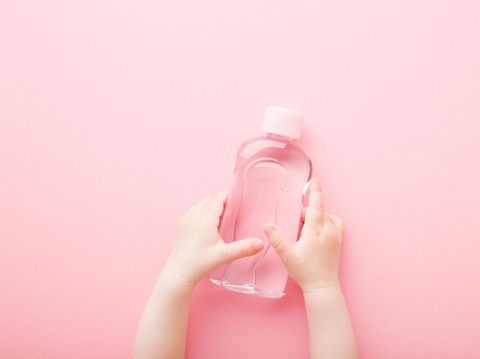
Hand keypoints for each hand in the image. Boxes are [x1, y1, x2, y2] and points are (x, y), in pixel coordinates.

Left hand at [162, 191, 264, 287]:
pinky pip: (191, 212)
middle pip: (208, 200)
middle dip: (219, 201)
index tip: (236, 197)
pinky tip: (204, 222)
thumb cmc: (201, 263)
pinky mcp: (179, 226)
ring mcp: (184, 220)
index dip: (227, 196)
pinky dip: (199, 211)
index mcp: (205, 220)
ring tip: (218, 215)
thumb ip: (244, 248)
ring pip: (198, 205)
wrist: (179, 273)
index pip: (217, 199)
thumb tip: (261, 243)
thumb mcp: (225, 255)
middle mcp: (194, 217)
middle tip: (230, 208)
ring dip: (208, 205)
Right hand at [264, 177, 343, 291]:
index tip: (315, 180)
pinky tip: (318, 229)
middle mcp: (328, 231)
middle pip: (318, 211)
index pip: (316, 206)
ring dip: (316, 217)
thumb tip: (268, 225)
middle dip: (306, 213)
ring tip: (305, 229)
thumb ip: (277, 239)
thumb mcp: (287, 255)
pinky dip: (326, 221)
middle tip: (296, 227)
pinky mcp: (339, 242)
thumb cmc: (305, 272)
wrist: (323, 287)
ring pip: (326, 216)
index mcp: (316, 231)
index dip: (315, 191)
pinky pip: (334, 223)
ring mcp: (336, 236)